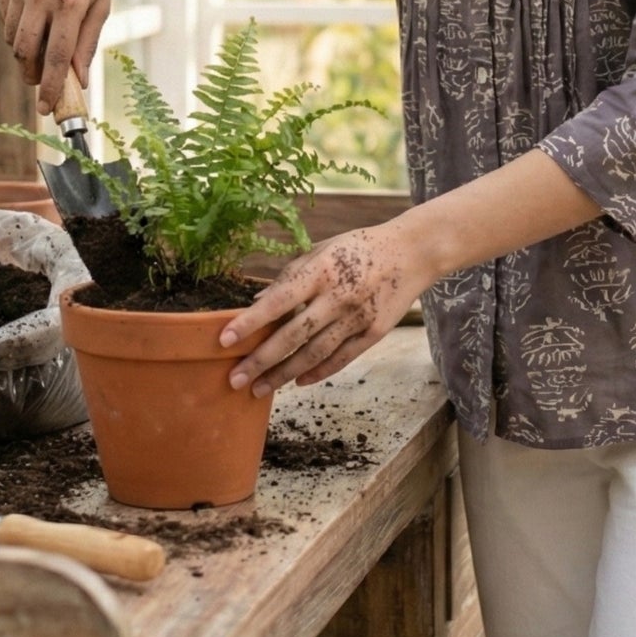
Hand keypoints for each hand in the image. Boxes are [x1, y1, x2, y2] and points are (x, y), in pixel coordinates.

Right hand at [0, 0, 130, 112]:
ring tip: (44, 42)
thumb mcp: (103, 3)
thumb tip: (77, 82)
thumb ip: (87, 43)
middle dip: (31, 74)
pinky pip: (7, 15)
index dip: (51, 87)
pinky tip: (36, 13)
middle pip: (26, 51)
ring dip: (25, 50)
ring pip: (13, 36)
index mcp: (72, 1)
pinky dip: (17, 25)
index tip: (46, 109)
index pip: (57, 57)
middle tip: (40, 82)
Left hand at [220, 224, 435, 397]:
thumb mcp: (323, 249)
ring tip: (259, 389)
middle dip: (261, 360)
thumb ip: (291, 275)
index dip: (250, 323)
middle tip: (234, 380)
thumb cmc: (359, 247)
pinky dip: (318, 372)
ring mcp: (359, 317)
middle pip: (293, 336)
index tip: (223, 341)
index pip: (278, 301)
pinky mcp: (375, 332)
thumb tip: (258, 302)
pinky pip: (341, 358)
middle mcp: (339, 296)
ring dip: (284, 374)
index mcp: (322, 270)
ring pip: (315, 354)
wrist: (412, 252)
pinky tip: (297, 382)